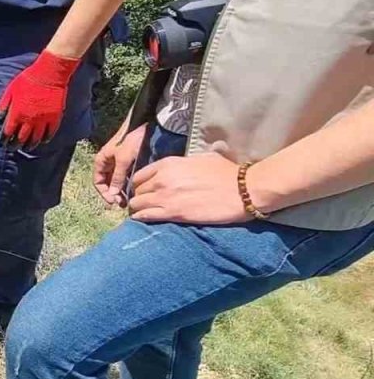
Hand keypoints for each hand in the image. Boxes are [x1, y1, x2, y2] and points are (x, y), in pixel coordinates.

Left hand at [0, 50, 79, 148]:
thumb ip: (4, 105)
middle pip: (21, 139)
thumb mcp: (11, 90)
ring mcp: (43, 120)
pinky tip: (42, 141)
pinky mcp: (54, 117)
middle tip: (13, 148)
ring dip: (30, 145)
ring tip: (26, 147)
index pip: (8, 132)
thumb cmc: (28, 80)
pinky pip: (50, 133)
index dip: (4, 140)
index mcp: (17, 113)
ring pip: (35, 139)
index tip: (2, 144)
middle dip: (15, 145)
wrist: (49, 73)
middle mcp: (29, 120)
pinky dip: (45, 139)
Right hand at [94, 125, 146, 206]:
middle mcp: (107, 162)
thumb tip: (113, 194)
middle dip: (112, 193)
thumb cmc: (131, 139)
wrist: (143, 125)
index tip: (113, 201)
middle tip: (122, 202)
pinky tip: (133, 189)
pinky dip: (126, 183)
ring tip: (128, 198)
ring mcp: (117, 162)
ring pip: (115, 180)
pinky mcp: (127, 161)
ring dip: (120, 190)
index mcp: (101, 161)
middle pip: (106, 183)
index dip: (104, 193)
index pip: (98, 182)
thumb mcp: (123, 160)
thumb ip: (117, 177)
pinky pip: (123, 176)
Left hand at [128, 153, 249, 224]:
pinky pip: (144, 216)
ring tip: (146, 213)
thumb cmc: (227, 173)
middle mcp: (162, 179)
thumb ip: (183, 163)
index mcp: (168, 164)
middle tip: (147, 203)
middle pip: (137, 190)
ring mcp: (165, 196)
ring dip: (139, 209)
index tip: (146, 190)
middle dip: (140, 196)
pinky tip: (145, 219)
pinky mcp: (172, 213)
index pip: (139, 175)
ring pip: (136, 204)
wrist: (243, 190)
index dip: (141, 184)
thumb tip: (180, 166)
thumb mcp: (201, 159)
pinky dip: (141, 218)